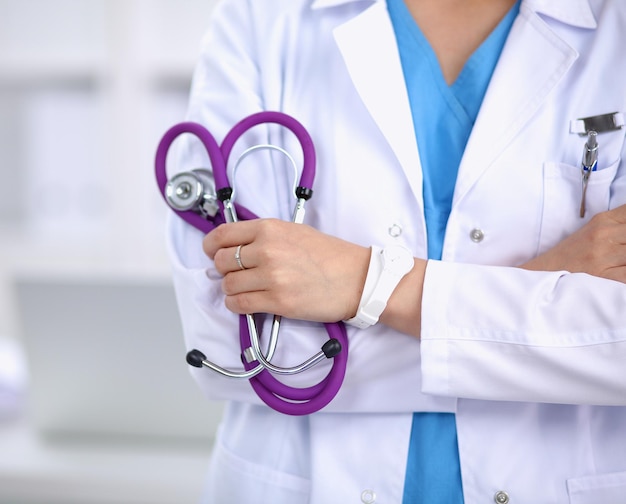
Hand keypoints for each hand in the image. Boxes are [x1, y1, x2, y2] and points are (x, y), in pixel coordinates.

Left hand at [203, 219, 369, 321]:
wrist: (357, 279)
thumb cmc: (330, 256)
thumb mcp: (294, 232)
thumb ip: (263, 237)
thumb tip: (232, 249)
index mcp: (270, 228)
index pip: (222, 235)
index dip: (211, 246)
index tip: (212, 253)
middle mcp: (267, 250)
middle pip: (221, 262)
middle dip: (223, 270)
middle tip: (236, 273)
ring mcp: (272, 277)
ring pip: (228, 285)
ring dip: (232, 289)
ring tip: (246, 289)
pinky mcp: (278, 302)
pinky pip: (240, 305)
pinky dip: (237, 305)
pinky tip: (247, 303)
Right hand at [522, 204, 625, 282]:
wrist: (546, 274)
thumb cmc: (572, 255)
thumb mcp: (594, 230)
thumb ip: (620, 224)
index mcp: (603, 220)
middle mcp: (604, 234)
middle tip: (624, 248)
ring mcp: (604, 255)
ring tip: (622, 259)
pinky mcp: (605, 275)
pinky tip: (623, 270)